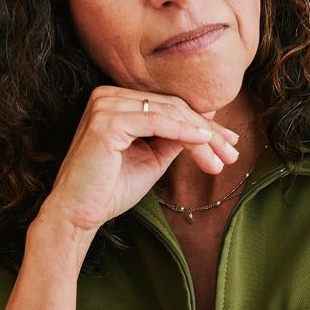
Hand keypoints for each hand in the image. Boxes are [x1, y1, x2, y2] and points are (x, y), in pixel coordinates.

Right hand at [36, 85, 238, 234]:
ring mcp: (105, 105)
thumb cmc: (109, 189)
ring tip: (223, 158)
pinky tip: (204, 142)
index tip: (228, 144)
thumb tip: (207, 122)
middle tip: (233, 153)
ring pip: (169, 114)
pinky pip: (157, 121)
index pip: (168, 107)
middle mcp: (107, 95)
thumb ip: (175, 138)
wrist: (77, 213)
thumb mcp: (151, 158)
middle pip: (172, 108)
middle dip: (208, 132)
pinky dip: (185, 132)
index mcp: (115, 101)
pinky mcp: (107, 121)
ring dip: (202, 136)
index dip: (202, 124)